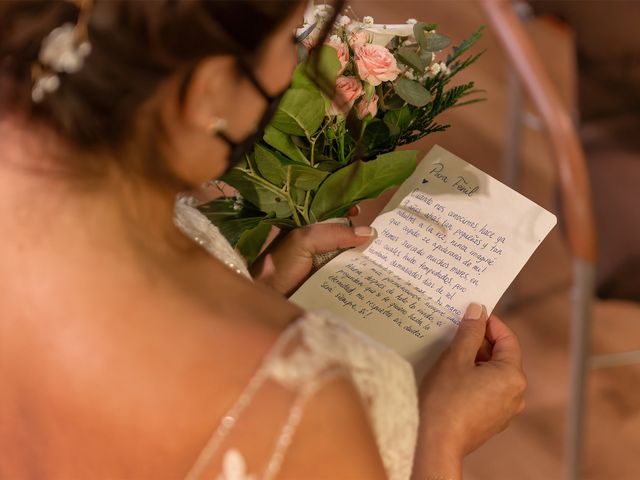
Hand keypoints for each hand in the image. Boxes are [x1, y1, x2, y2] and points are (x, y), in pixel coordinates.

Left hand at [250, 215, 374, 295]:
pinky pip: (348, 278)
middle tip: (383, 237)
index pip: (334, 215)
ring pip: (349, 258)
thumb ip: (334, 233)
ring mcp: (324, 266)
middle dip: (363, 237)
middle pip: (346, 237)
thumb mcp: (304, 240)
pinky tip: (377, 278)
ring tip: (386, 259)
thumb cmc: (279, 265)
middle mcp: (319, 245)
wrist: (267, 298)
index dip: (349, 211)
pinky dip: (361, 278)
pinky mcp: (329, 286)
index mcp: (309, 228)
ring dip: (365, 259)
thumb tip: (369, 232)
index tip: (362, 212)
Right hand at [412, 304, 526, 479]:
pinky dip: (473, 378)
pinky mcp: (492, 421)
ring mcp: (505, 410)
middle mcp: (516, 394)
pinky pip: (487, 391)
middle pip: (501, 357)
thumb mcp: (456, 358)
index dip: (490, 323)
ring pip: (493, 374)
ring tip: (451, 354)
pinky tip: (452, 376)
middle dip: (480, 342)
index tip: (472, 314)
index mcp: (512, 376)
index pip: (508, 339)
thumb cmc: (445, 400)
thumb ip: (470, 332)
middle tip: (456, 332)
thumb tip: (478, 311)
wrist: (435, 443)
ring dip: (475, 360)